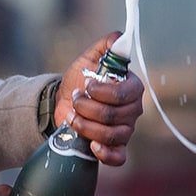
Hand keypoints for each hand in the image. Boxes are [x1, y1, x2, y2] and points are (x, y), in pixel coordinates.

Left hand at [56, 31, 145, 165]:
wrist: (63, 104)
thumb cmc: (79, 81)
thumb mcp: (88, 59)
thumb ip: (106, 47)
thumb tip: (119, 38)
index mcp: (131, 88)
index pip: (123, 94)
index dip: (101, 91)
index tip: (86, 84)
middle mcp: (133, 111)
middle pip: (113, 115)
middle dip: (87, 107)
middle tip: (75, 99)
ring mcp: (125, 130)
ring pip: (110, 135)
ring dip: (85, 125)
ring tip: (73, 117)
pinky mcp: (116, 147)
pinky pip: (118, 157)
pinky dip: (104, 153)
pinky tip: (92, 145)